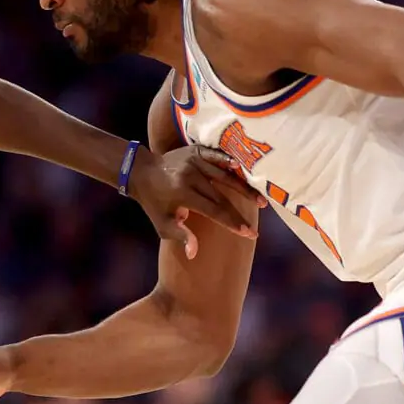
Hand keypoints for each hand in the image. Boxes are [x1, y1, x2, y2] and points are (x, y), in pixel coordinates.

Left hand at [131, 145, 262, 257]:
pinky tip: (245, 169)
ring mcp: (193, 160)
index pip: (213, 210)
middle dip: (239, 212)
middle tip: (256, 226)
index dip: (231, 222)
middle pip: (221, 196)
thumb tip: (194, 254)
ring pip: (224, 175)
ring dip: (244, 188)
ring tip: (262, 200)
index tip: (248, 233)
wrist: (141, 171)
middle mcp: (190, 175)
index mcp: (181, 193)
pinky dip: (231, 162)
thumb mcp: (162, 223)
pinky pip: (217, 156)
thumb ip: (180, 236)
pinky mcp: (195, 150)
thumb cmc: (154, 203)